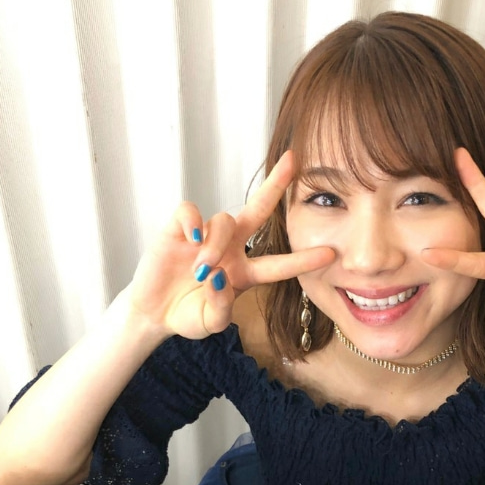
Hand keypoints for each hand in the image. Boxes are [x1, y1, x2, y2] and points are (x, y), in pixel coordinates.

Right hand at [128, 152, 334, 339]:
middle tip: (294, 161)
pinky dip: (193, 222)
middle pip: (258, 210)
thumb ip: (220, 308)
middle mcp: (230, 248)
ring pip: (224, 221)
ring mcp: (205, 235)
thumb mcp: (209, 323)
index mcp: (244, 272)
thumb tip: (220, 278)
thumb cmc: (188, 315)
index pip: (278, 264)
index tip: (330, 253)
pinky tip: (192, 238)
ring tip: (201, 270)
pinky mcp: (178, 228)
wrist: (154, 313)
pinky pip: (191, 212)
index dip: (302, 260)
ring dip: (217, 245)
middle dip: (276, 185)